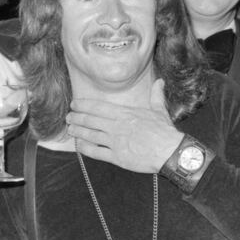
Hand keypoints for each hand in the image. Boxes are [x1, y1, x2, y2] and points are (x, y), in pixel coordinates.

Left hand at [66, 79, 182, 172]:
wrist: (170, 151)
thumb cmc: (165, 131)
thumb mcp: (159, 110)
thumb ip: (156, 95)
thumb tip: (160, 82)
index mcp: (124, 113)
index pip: (98, 107)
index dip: (83, 105)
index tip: (74, 104)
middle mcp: (116, 126)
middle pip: (90, 120)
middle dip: (77, 118)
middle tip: (68, 117)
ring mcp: (115, 142)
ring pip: (90, 135)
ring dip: (78, 131)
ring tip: (70, 129)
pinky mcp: (116, 157)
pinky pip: (96, 152)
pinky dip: (85, 149)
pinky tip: (79, 146)